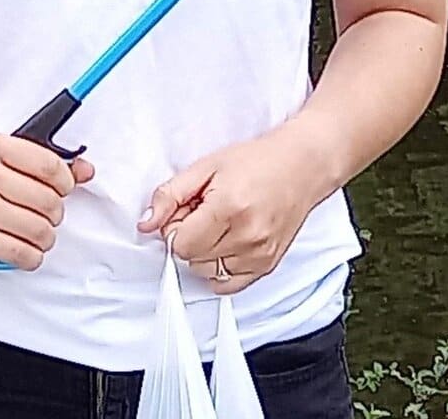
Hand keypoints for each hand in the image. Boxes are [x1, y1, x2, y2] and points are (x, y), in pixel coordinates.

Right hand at [0, 134, 95, 270]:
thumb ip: (36, 160)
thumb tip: (84, 170)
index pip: (49, 164)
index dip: (65, 182)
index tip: (62, 189)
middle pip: (48, 201)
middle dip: (53, 213)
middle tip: (44, 214)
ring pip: (39, 230)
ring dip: (44, 237)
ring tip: (34, 234)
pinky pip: (22, 253)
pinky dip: (31, 256)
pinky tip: (22, 249)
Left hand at [139, 124, 337, 294]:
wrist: (301, 167)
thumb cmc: (256, 161)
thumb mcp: (205, 167)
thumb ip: (170, 196)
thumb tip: (146, 223)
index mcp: (228, 209)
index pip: (179, 243)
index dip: (174, 226)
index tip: (185, 211)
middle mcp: (247, 237)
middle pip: (192, 258)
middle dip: (189, 237)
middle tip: (203, 214)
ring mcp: (260, 255)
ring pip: (207, 272)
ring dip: (204, 252)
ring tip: (219, 225)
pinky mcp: (268, 266)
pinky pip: (229, 284)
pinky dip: (219, 268)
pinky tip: (226, 244)